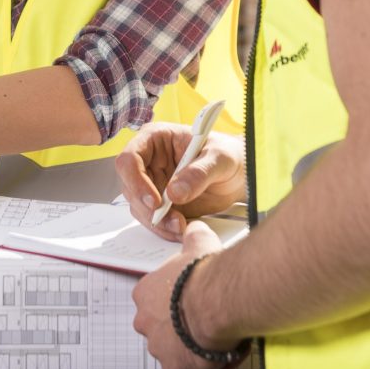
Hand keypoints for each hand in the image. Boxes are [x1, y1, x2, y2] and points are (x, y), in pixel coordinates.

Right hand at [116, 123, 245, 240]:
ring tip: (181, 226)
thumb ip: (199, 173)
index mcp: (156, 139)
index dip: (136, 180)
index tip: (155, 201)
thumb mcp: (220, 158)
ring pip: (139, 206)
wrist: (239, 174)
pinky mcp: (161, 203)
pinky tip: (181, 229)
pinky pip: (152, 219)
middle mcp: (149, 161)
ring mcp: (153, 183)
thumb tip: (174, 192)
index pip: (130, 158)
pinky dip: (164, 228)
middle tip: (171, 220)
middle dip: (148, 207)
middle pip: (130, 186)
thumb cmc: (228, 154)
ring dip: (157, 221)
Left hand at [133, 221, 234, 368]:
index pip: (151, 298)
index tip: (185, 297)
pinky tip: (211, 354)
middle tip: (198, 318)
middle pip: (157, 325)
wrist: (217, 301)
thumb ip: (193, 236)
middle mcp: (146, 321)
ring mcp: (158, 346)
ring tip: (208, 337)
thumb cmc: (205, 276)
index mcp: (145, 293)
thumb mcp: (198, 244)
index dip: (171, 298)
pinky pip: (182, 368)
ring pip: (170, 348)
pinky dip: (195, 364)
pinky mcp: (174, 367)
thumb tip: (195, 228)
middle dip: (175, 324)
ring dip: (185, 344)